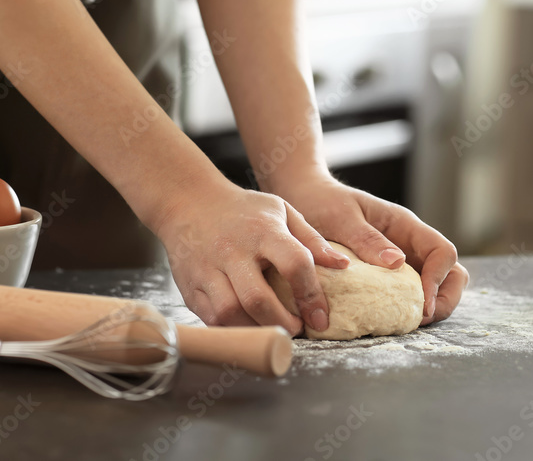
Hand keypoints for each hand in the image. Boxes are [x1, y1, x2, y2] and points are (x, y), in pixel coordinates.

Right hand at [153, 174, 350, 335]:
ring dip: (257, 330)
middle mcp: (233, 251)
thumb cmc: (244, 210)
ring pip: (230, 312)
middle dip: (282, 322)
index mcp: (263, 231)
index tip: (320, 317)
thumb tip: (343, 265)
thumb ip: (312, 240)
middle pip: (258, 298)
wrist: (189, 202)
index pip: (293, 264)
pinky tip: (249, 326)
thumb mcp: (282, 212)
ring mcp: (208, 270)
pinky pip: (211, 318)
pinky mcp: (190, 286)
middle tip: (297, 329)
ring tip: (274, 330)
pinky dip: (233, 329)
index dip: (311, 295)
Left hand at [270, 175, 468, 324]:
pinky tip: (389, 320)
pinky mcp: (386, 276)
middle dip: (445, 299)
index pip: (442, 252)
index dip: (438, 279)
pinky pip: (408, 293)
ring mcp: (401, 260)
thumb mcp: (341, 218)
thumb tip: (397, 262)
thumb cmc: (322, 202)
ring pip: (435, 286)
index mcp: (405, 225)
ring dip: (430, 307)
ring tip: (407, 324)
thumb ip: (367, 239)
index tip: (421, 303)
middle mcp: (409, 244)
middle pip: (451, 272)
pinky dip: (408, 308)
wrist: (304, 199)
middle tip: (421, 320)